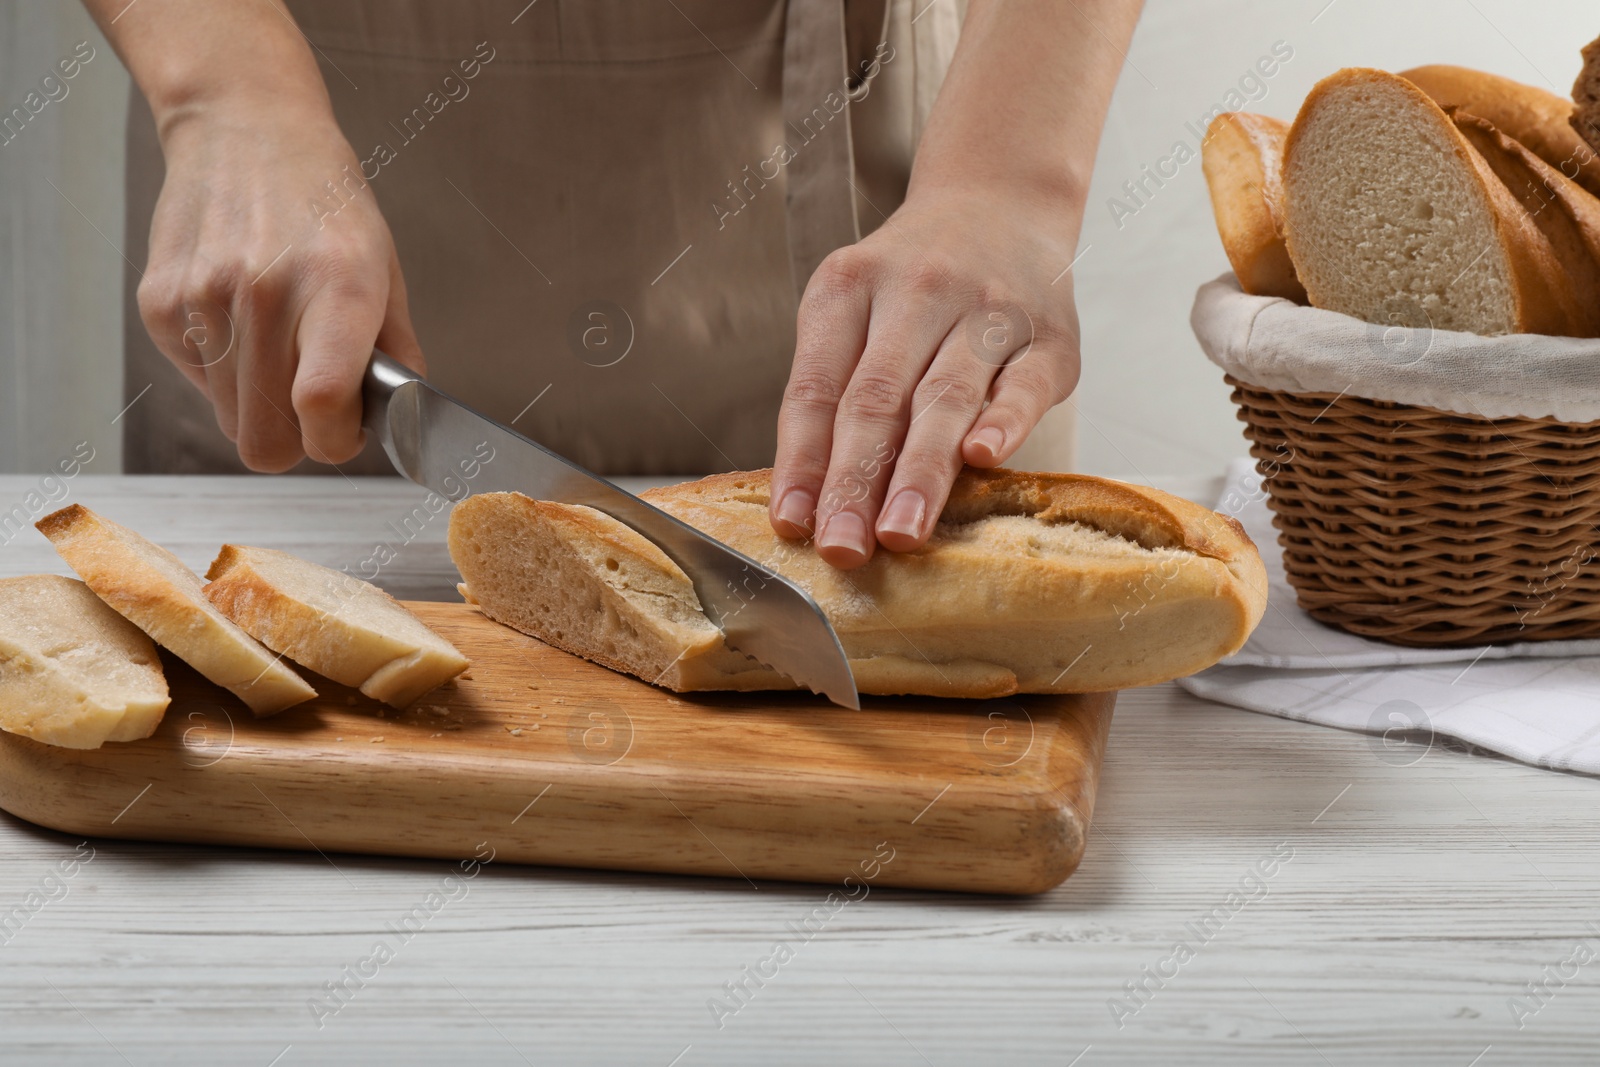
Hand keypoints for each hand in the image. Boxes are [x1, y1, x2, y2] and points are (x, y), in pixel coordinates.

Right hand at [137, 101, 423, 470]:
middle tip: (315, 405)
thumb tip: (402, 417)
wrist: (245, 131)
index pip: (321, 404)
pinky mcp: (159, 304)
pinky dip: (224, 373)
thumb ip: (397, 352)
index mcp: (337, 287)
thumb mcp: (385, 269)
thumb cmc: (325, 204)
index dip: (336, 441)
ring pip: (230, 422)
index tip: (346, 432)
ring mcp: (203, 299)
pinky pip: (199, 383)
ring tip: (279, 349)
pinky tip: (241, 322)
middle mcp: (265, 294)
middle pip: (266, 440)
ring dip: (260, 405)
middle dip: (296, 440)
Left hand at [769, 187, 1081, 567]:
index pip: (816, 388)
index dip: (802, 460)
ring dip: (918, 471)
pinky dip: (1004, 419)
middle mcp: (915, 292)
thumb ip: (831, 392)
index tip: (794, 524)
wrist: (1001, 202)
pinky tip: (983, 458)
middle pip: (876, 401)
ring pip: (944, 398)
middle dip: (855, 481)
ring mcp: (986, 311)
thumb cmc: (912, 282)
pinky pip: (1023, 382)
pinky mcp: (1050, 335)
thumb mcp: (852, 310)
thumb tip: (808, 501)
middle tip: (843, 548)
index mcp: (847, 289)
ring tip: (898, 532)